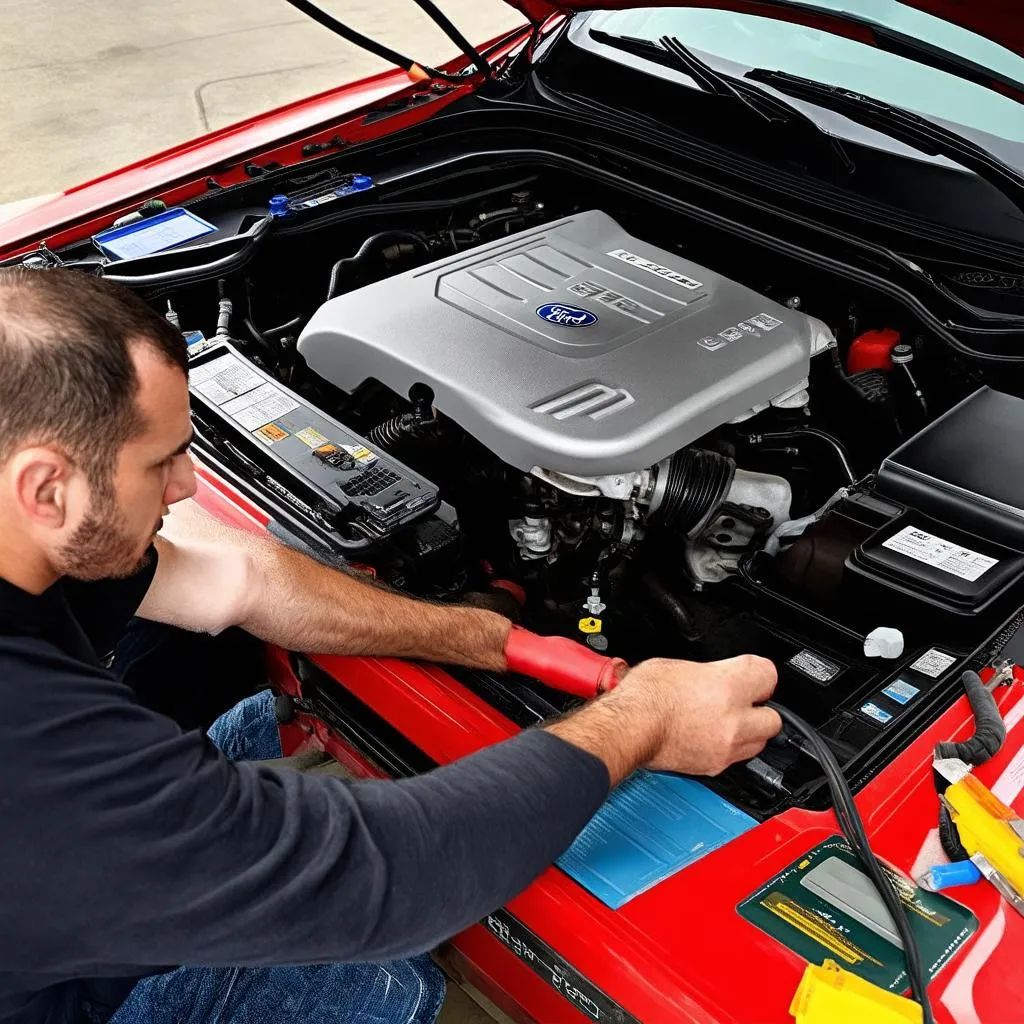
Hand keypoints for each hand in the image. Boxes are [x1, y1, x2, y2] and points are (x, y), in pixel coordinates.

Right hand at [614, 655, 780, 774]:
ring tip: (727, 722)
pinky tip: (710, 738)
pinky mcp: (713, 766)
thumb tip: (711, 677)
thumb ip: (707, 673)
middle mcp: (734, 718)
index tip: (753, 675)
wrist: (627, 728)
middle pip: (773, 717)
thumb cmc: (643, 697)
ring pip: (759, 743)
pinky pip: (735, 759)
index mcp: (727, 685)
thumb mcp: (676, 665)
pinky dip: (728, 750)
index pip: (769, 674)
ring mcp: (726, 746)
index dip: (759, 673)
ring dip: (749, 732)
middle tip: (742, 702)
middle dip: (759, 709)